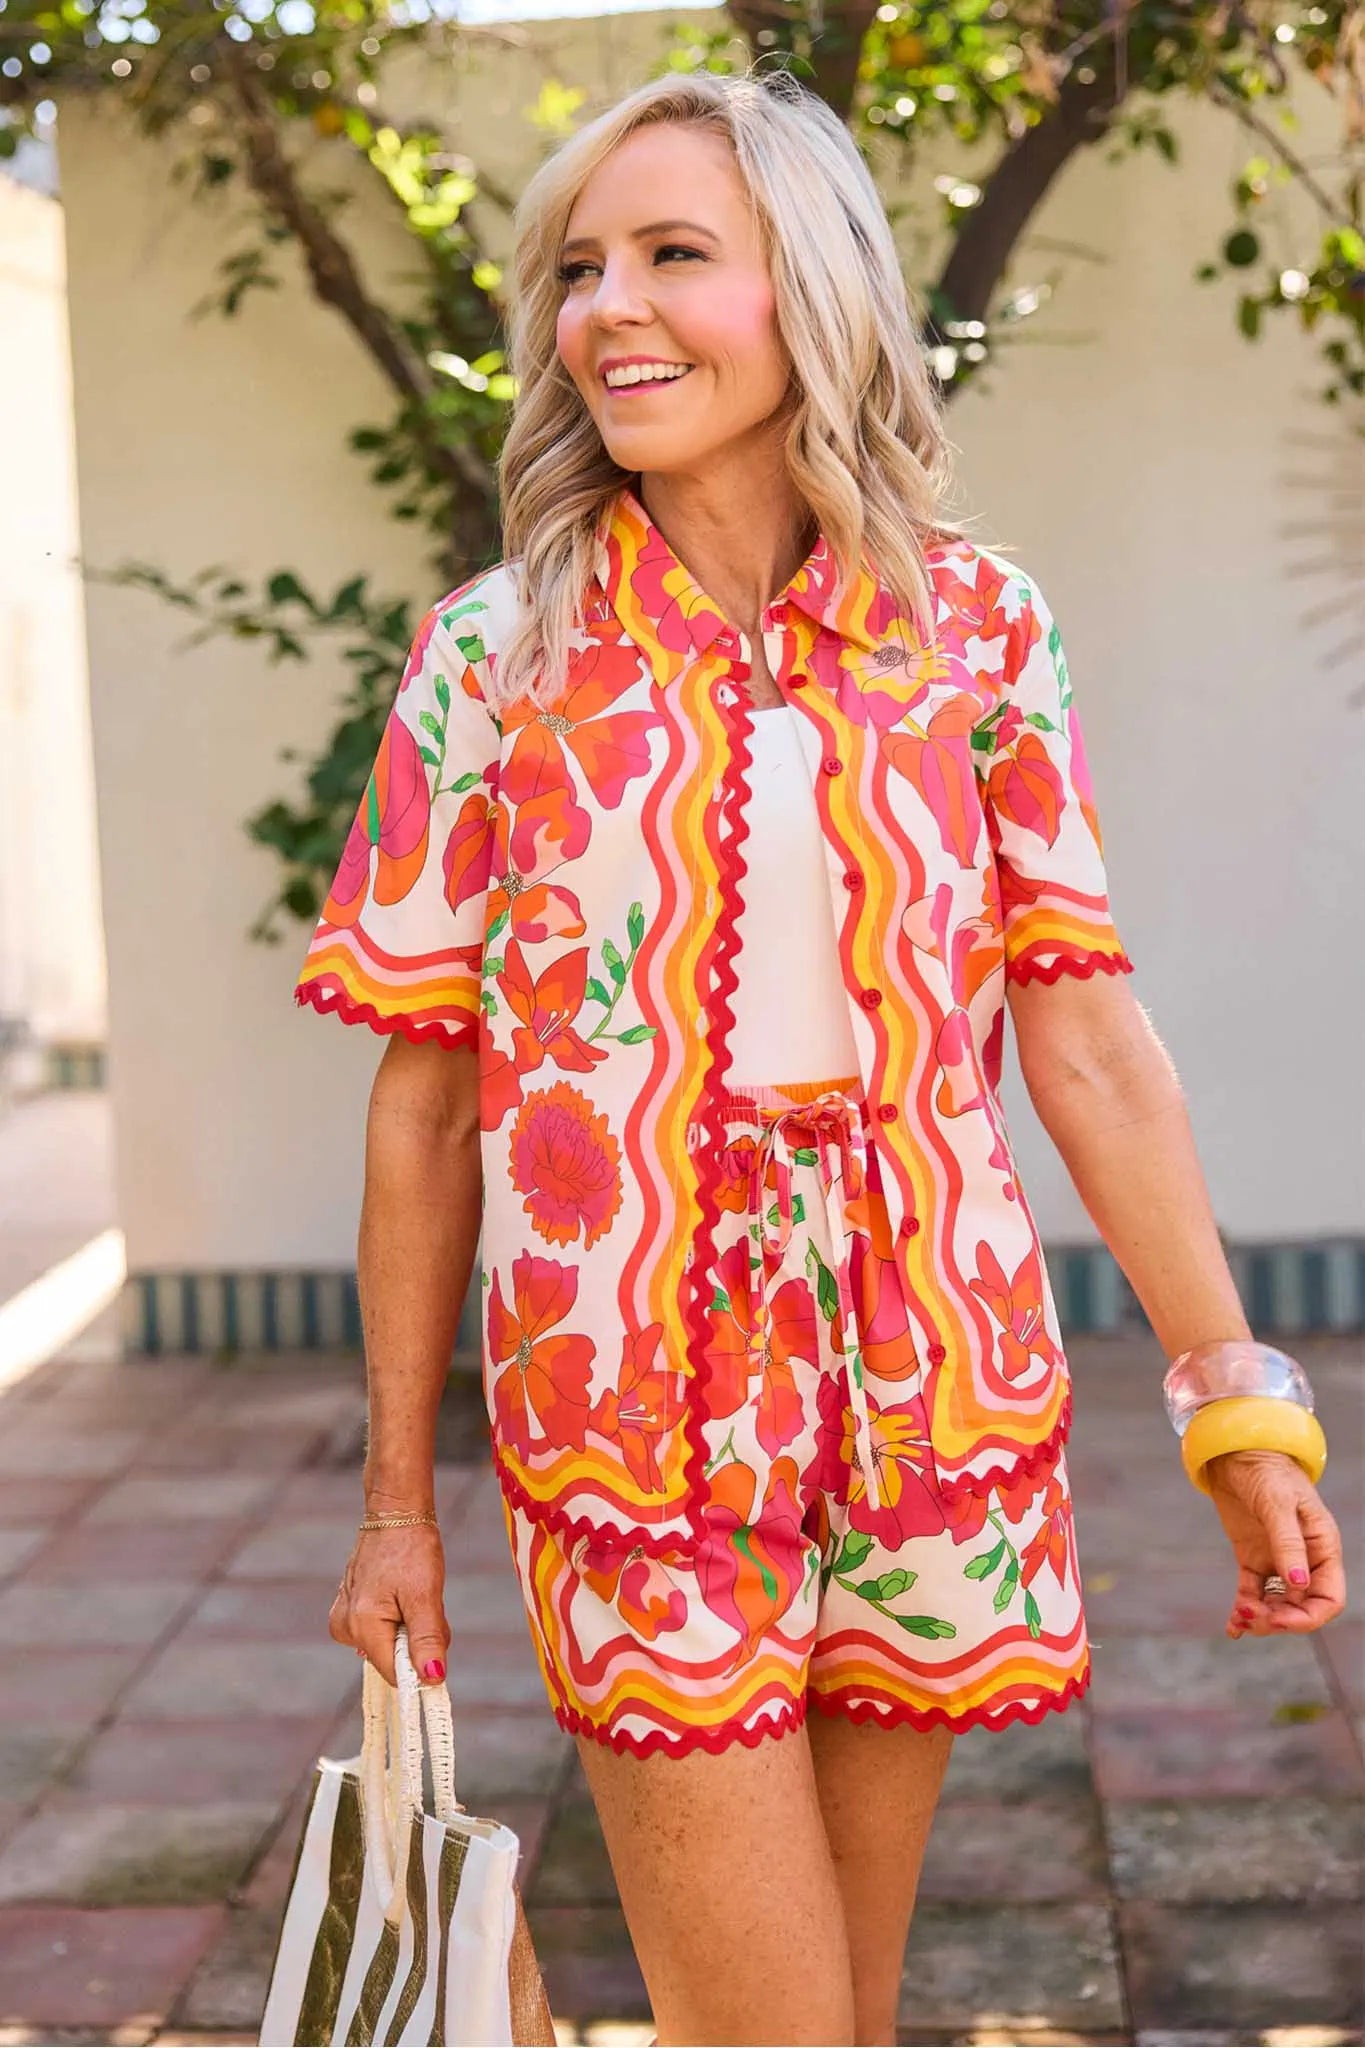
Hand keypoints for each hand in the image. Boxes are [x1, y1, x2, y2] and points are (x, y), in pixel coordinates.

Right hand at [329, 1519, 450, 1687]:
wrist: (395, 1513)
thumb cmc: (411, 1548)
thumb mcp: (426, 1595)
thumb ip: (427, 1639)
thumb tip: (433, 1678)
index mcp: (361, 1626)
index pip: (395, 1674)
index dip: (420, 1666)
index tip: (437, 1641)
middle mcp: (345, 1628)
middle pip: (393, 1659)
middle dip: (417, 1641)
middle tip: (425, 1606)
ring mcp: (344, 1619)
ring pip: (390, 1645)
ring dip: (410, 1629)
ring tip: (413, 1594)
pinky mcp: (348, 1610)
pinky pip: (381, 1630)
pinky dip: (399, 1619)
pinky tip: (402, 1594)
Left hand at [1205, 1448, 1346, 1637]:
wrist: (1237, 1452)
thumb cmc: (1268, 1470)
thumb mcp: (1279, 1504)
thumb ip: (1288, 1543)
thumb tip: (1297, 1583)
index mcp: (1322, 1548)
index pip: (1329, 1598)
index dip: (1308, 1617)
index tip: (1280, 1620)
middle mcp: (1304, 1560)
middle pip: (1301, 1607)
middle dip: (1279, 1620)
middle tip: (1251, 1618)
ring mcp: (1278, 1560)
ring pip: (1276, 1604)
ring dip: (1260, 1618)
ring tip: (1239, 1619)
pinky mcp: (1253, 1558)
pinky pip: (1252, 1592)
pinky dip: (1244, 1609)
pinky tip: (1232, 1626)